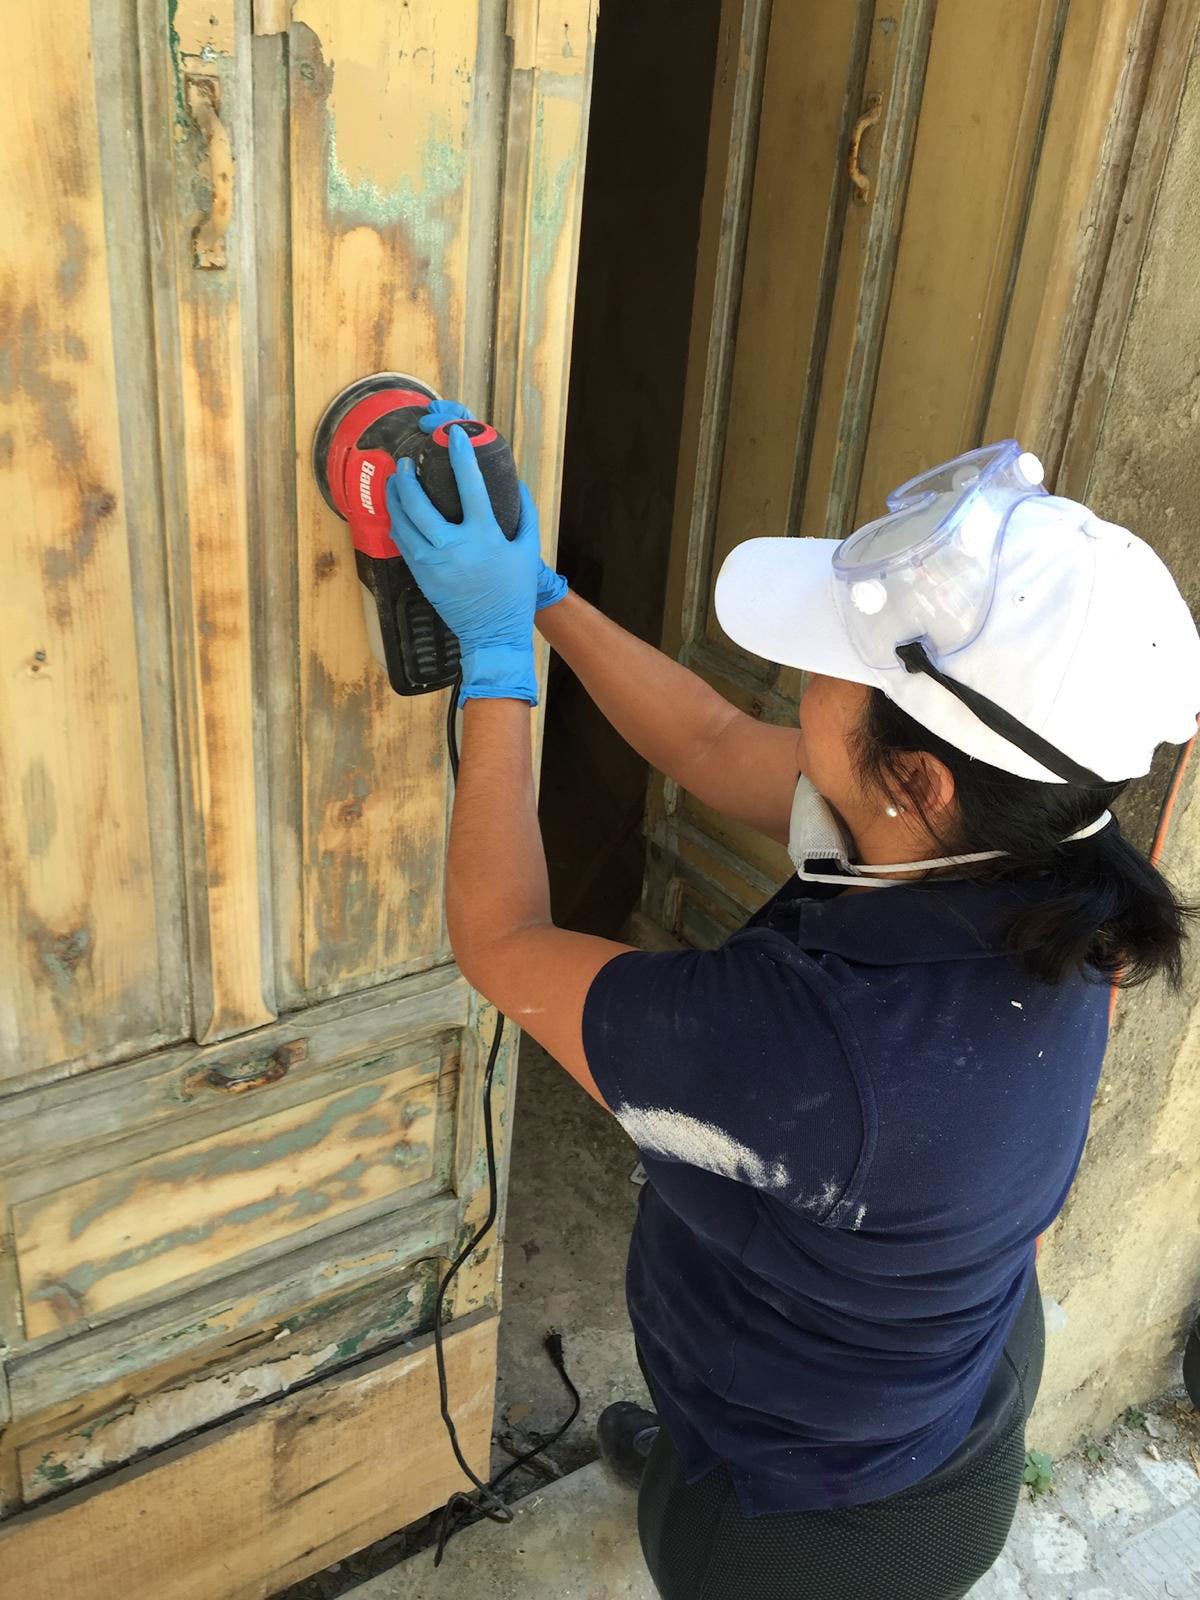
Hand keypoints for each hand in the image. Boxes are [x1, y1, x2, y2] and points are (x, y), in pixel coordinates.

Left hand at [386, 424, 540, 704]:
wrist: (493, 634)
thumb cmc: (514, 593)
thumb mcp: (527, 551)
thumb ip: (525, 515)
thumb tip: (517, 485)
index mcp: (483, 536)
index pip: (470, 486)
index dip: (460, 457)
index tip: (452, 436)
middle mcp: (453, 547)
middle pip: (420, 504)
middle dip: (408, 479)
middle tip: (405, 462)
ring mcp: (433, 563)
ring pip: (403, 523)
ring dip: (395, 499)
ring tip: (394, 481)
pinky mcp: (422, 577)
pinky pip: (403, 544)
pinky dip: (398, 524)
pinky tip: (397, 511)